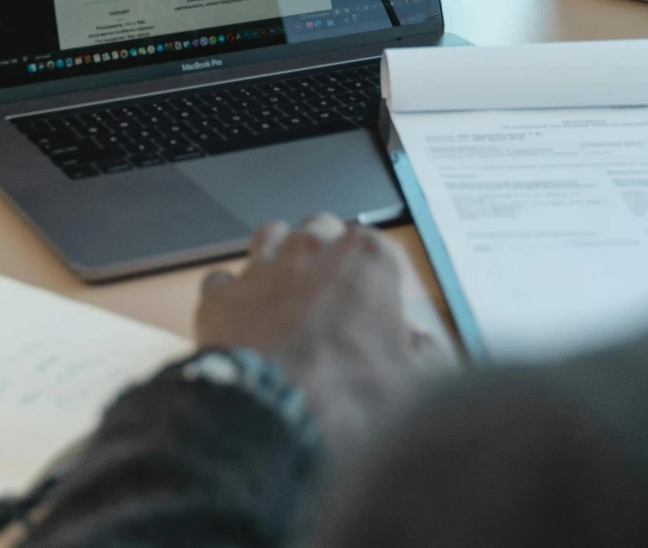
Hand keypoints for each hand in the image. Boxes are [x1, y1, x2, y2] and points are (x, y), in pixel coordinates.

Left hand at [196, 216, 455, 456]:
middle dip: (325, 254)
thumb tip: (425, 347)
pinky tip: (243, 318)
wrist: (277, 417)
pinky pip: (225, 278)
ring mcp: (264, 267)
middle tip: (331, 293)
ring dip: (280, 256)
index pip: (377, 246)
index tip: (378, 301)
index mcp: (369, 261)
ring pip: (272, 235)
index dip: (375, 275)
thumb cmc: (349, 397)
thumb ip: (422, 355)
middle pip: (322, 230)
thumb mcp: (410, 383)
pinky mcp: (222, 293)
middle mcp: (314, 250)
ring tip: (285, 290)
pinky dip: (233, 294)